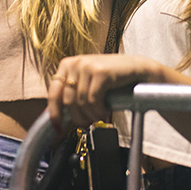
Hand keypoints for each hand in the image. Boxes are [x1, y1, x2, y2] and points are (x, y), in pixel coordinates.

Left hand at [47, 54, 162, 128]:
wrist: (136, 69)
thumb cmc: (112, 79)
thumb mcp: (87, 83)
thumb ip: (72, 94)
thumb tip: (57, 117)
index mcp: (67, 64)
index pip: (54, 93)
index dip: (54, 114)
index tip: (58, 128)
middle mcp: (75, 62)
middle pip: (68, 101)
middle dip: (79, 117)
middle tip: (89, 122)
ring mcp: (87, 66)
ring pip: (81, 103)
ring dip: (92, 114)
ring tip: (101, 113)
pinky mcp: (100, 72)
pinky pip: (93, 100)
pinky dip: (99, 109)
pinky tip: (106, 108)